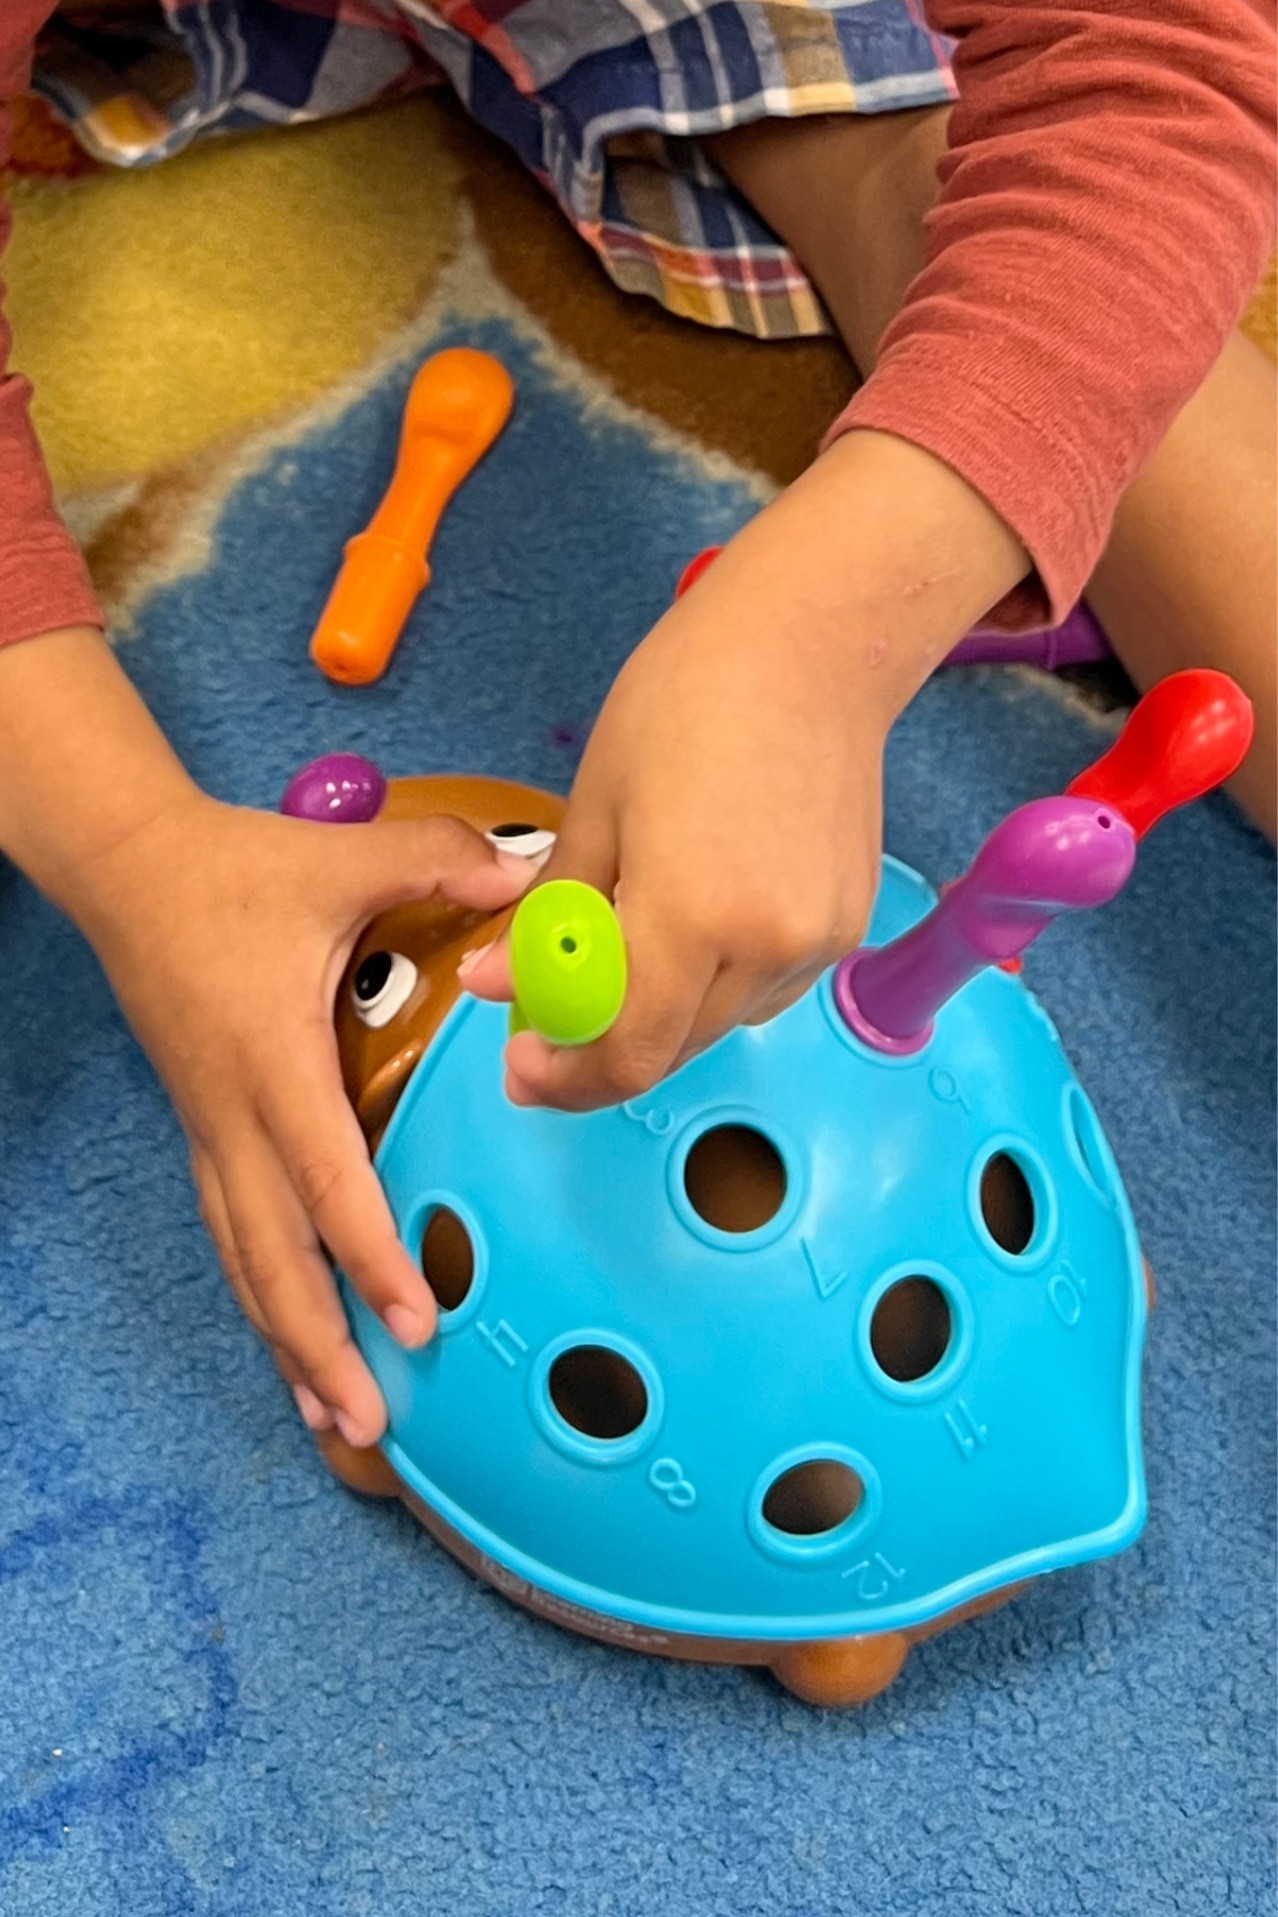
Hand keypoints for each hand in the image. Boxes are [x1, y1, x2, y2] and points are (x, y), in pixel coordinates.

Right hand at [76, 793, 530, 1443]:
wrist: (130, 870)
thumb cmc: (236, 871)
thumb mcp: (342, 858)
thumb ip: (438, 860)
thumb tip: (529, 878)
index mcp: (275, 1063)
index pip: (327, 1181)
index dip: (370, 1258)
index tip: (417, 1323)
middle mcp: (235, 1115)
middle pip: (270, 1256)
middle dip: (319, 1344)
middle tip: (368, 1423)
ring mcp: (211, 1129)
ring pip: (243, 1257)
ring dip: (285, 1339)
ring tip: (331, 1416)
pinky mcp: (204, 1128)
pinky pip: (231, 1230)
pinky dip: (261, 1294)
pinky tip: (288, 1337)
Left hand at [464, 432, 1026, 1107]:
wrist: (813, 645)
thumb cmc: (687, 699)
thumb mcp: (595, 806)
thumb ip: (549, 916)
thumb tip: (494, 982)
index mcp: (691, 916)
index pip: (627, 1054)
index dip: (566, 1081)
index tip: (521, 1068)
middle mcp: (767, 948)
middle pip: (672, 1050)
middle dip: (601, 1051)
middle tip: (547, 1018)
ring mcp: (817, 943)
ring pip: (718, 1024)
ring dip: (659, 1015)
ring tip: (619, 954)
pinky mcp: (848, 928)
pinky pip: (764, 990)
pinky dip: (713, 984)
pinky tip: (690, 928)